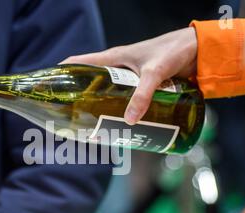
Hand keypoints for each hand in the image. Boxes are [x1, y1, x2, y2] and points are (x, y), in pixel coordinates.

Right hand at [62, 27, 197, 124]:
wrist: (198, 51)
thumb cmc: (173, 51)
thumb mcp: (155, 73)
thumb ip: (143, 94)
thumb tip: (129, 121)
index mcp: (112, 58)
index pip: (78, 63)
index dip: (60, 73)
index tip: (47, 87)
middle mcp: (117, 70)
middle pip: (90, 85)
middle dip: (79, 101)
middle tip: (70, 119)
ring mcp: (129, 81)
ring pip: (107, 97)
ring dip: (100, 111)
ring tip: (92, 130)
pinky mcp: (141, 90)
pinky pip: (126, 103)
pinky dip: (120, 115)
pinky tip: (119, 129)